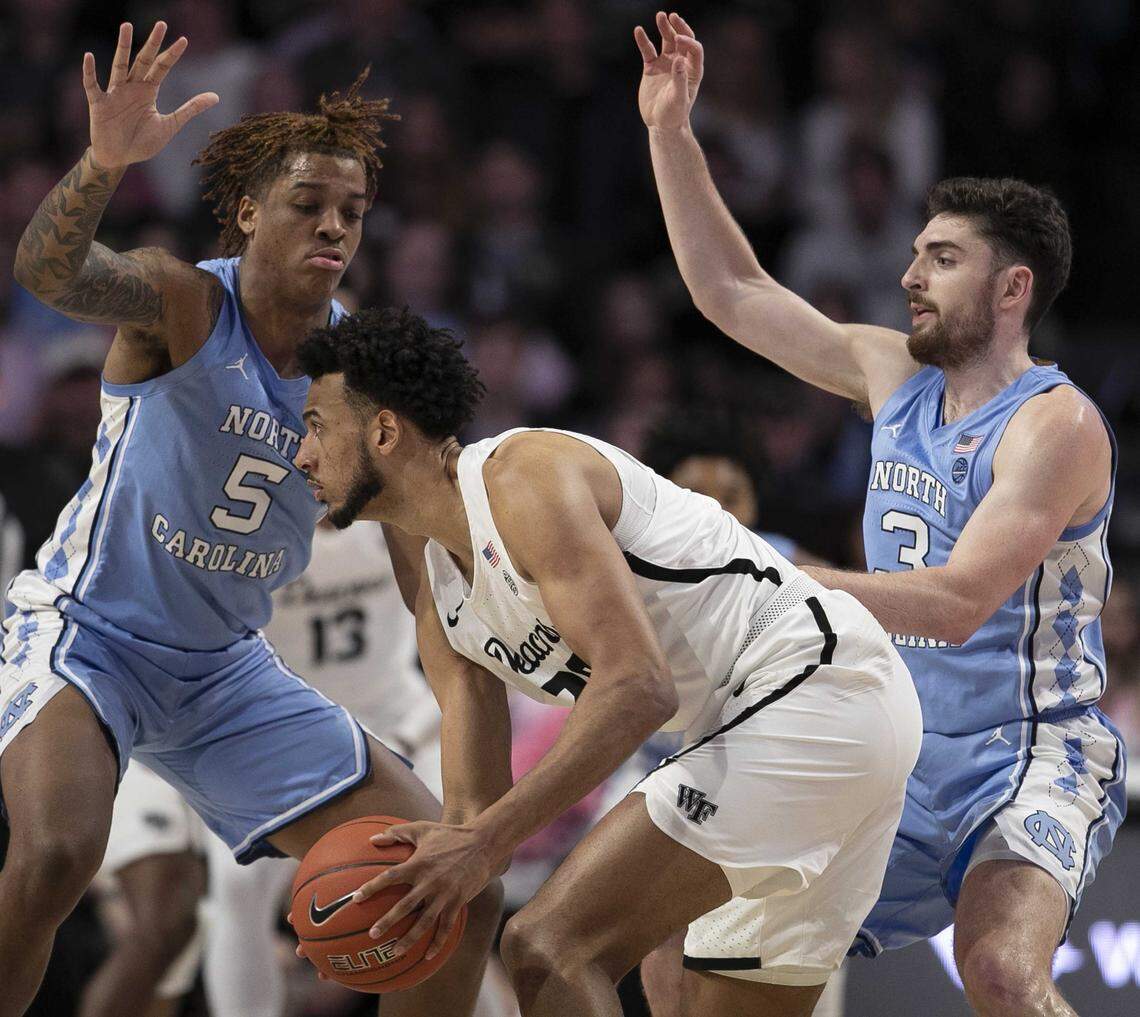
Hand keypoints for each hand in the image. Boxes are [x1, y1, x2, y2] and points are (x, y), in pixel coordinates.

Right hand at [83, 22, 218, 167]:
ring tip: (126, 27)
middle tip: (161, 24)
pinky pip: (92, 85)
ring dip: (122, 47)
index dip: (172, 55)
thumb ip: (190, 109)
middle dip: (152, 43)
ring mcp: (114, 93)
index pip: (162, 68)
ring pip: (119, 66)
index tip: (184, 40)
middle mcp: (132, 87)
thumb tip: (216, 96)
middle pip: (143, 60)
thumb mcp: (171, 125)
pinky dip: (90, 72)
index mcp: (148, 91)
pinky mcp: (99, 104)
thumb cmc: (142, 141)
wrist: (120, 158)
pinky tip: (89, 56)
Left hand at [353, 821, 493, 960]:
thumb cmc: (450, 835)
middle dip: (388, 921)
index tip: (356, 899)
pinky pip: (446, 926)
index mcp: (418, 863)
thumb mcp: (423, 829)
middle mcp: (430, 881)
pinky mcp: (458, 901)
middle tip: (373, 934)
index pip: (390, 877)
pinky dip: (437, 943)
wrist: (483, 844)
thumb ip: (397, 833)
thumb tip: (371, 839)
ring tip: (395, 951)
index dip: (372, 887)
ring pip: (424, 921)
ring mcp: (445, 894)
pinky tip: (427, 956)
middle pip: (405, 905)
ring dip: (409, 938)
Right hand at [634, 11, 703, 129]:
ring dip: (664, 28)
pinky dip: (644, 41)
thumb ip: (679, 80)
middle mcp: (681, 63)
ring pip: (666, 41)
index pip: (694, 48)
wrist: (660, 124)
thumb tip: (679, 59)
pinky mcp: (652, 68)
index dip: (688, 41)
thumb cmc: (674, 115)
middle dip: (678, 27)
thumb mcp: (678, 100)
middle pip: (682, 40)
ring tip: (660, 16)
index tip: (678, 39)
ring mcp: (666, 64)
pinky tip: (639, 31)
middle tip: (671, 17)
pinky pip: (648, 50)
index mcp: (692, 70)